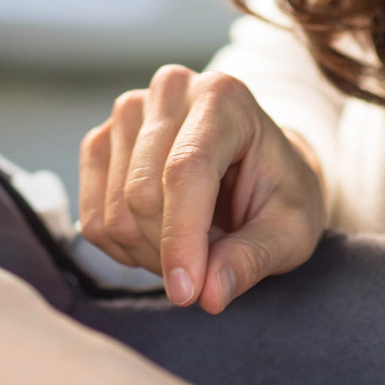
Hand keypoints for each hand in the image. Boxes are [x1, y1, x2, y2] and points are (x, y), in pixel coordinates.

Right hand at [80, 65, 326, 311]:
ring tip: (192, 247)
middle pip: (141, 193)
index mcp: (224, 97)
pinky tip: (159, 240)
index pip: (186, 170)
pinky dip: (123, 248)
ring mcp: (129, 112)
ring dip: (149, 253)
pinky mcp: (101, 141)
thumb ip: (253, 258)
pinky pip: (92, 218)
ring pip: (114, 210)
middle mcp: (171, 90)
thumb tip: (208, 294)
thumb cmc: (280, 194)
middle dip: (171, 251)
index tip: (187, 294)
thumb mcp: (292, 231)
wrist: (258, 168)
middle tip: (208, 268)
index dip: (182, 237)